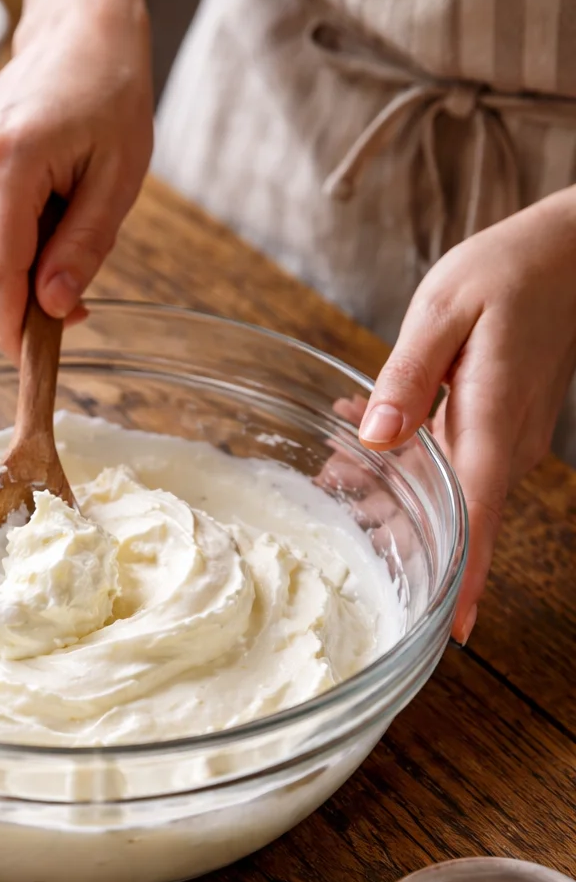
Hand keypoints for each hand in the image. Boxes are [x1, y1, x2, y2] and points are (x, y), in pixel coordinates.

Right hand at [0, 5, 153, 359]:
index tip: (30, 368)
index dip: (12, 329)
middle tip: (81, 282)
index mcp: (7, 160)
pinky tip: (40, 203)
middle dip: (33, 295)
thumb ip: (84, 247)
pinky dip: (11, 240)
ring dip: (25, 263)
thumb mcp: (120, 177)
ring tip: (64, 211)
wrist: (76, 33)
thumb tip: (53, 309)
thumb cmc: (109, 95)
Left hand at [358, 188, 575, 642]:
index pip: (479, 516)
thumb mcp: (444, 308)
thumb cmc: (509, 270)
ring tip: (335, 461)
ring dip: (389, 481)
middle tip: (330, 489)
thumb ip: (406, 375)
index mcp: (495, 422)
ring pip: (446, 486)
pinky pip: (454, 458)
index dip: (465, 577)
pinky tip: (366, 427)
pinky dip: (410, 453)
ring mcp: (511, 439)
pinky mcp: (504, 426)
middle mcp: (509, 444)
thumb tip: (376, 436)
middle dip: (389, 516)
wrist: (572, 249)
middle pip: (451, 512)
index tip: (450, 631)